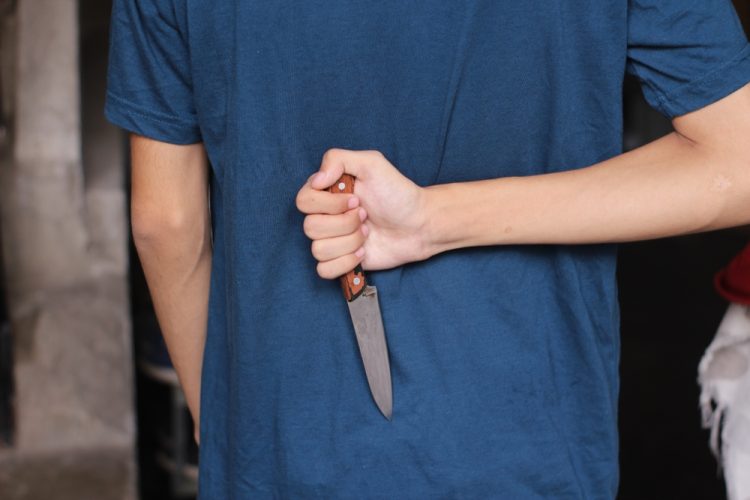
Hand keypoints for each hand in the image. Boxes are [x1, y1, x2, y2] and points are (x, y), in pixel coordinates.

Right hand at [296, 148, 428, 277]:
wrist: (419, 224)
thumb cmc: (397, 193)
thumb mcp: (372, 163)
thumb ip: (337, 159)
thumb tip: (316, 180)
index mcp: (326, 192)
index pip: (303, 201)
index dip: (329, 204)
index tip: (356, 199)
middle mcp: (325, 216)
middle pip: (310, 227)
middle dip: (344, 224)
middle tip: (366, 216)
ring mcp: (332, 240)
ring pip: (318, 250)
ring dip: (349, 242)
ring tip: (368, 233)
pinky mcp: (341, 261)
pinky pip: (324, 270)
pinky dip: (345, 263)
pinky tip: (363, 252)